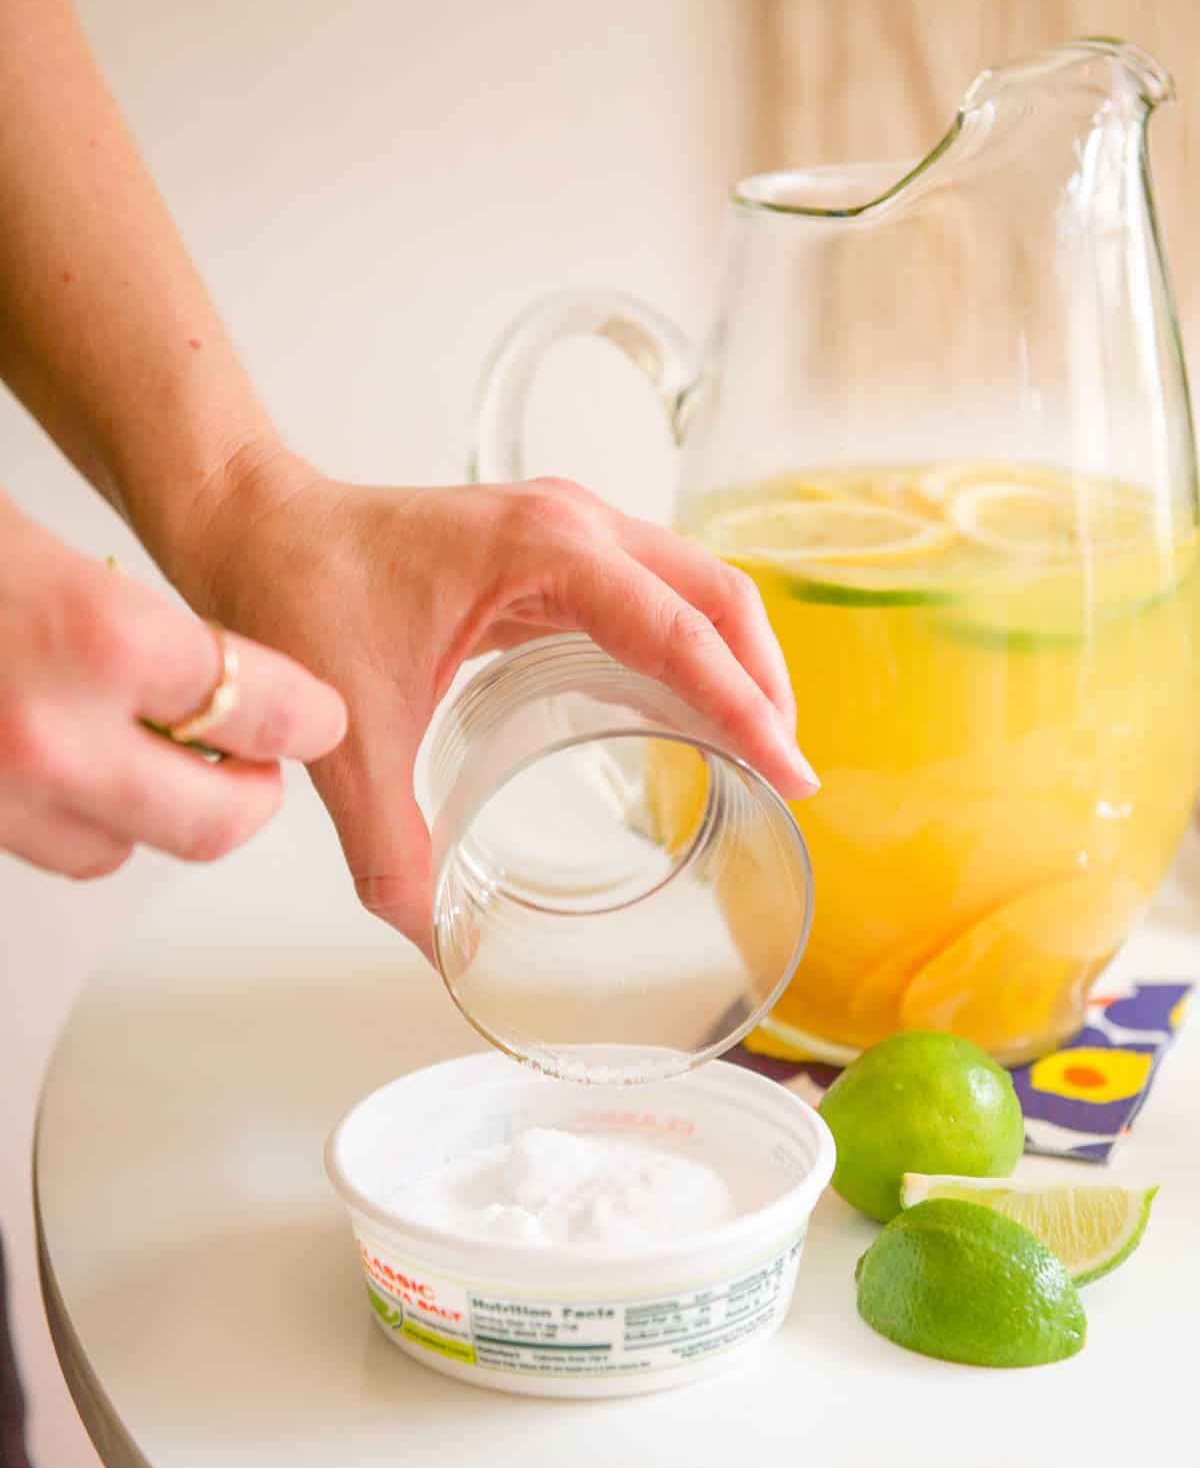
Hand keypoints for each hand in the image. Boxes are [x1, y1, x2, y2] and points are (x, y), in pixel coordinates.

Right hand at [0, 495, 345, 878]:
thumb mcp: (42, 548)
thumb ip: (144, 629)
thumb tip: (238, 686)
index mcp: (97, 638)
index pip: (260, 706)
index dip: (303, 713)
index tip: (316, 714)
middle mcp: (49, 734)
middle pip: (219, 821)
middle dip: (254, 792)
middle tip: (262, 760)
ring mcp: (1, 793)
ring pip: (135, 848)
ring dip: (164, 809)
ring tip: (165, 754)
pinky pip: (59, 850)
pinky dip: (88, 819)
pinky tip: (82, 765)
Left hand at [182, 459, 818, 956]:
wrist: (250, 522)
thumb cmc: (295, 590)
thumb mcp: (351, 738)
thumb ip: (391, 853)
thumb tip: (439, 946)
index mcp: (545, 553)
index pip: (684, 635)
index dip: (750, 710)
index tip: (795, 776)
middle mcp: (573, 525)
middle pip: (719, 598)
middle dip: (766, 684)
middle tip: (788, 774)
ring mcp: (568, 527)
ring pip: (696, 588)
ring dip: (738, 662)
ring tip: (759, 748)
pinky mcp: (553, 547)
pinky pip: (653, 594)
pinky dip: (691, 648)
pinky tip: (690, 708)